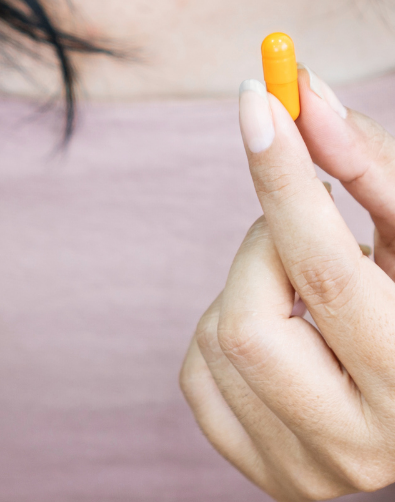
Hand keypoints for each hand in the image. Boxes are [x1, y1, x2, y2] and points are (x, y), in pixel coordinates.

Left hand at [180, 67, 394, 499]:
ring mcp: (303, 469)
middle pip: (253, 316)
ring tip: (301, 290)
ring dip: (246, 283)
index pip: (325, 270)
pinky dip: (222, 326)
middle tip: (299, 228)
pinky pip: (196, 372)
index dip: (284, 178)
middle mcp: (360, 444)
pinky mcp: (258, 466)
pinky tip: (276, 329)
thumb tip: (303, 98)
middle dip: (264, 243)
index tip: (258, 98)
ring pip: (218, 340)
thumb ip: (367, 167)